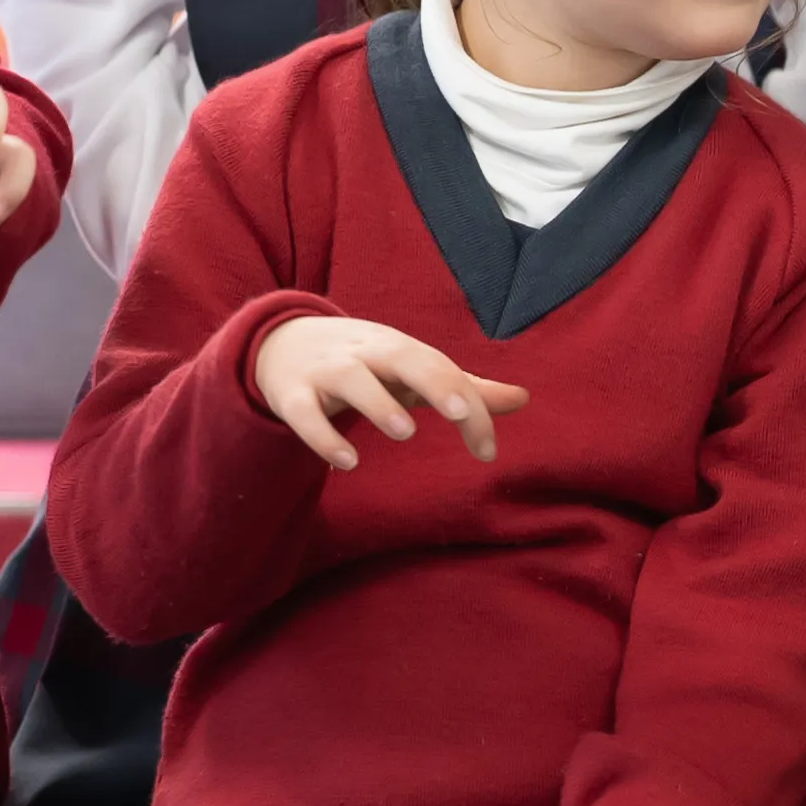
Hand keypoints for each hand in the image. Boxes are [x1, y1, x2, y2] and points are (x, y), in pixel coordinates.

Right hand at [250, 315, 529, 469]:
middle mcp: (366, 353)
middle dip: (433, 380)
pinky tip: (345, 463)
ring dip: (378, 402)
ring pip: (351, 379)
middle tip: (460, 413)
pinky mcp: (291, 395)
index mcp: (401, 349)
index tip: (488, 451)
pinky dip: (322, 435)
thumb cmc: (365, 363)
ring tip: (405, 432)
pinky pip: (304, 413)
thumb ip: (464, 389)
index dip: (470, 407)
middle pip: (402, 356)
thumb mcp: (412, 371)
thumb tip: (524, 399)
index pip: (443, 371)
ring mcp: (326, 371)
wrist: (282, 342)